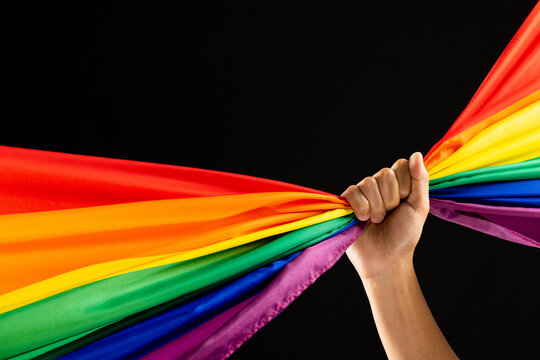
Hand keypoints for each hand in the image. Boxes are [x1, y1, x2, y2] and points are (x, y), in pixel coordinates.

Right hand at [341, 152, 428, 279]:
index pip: (400, 165)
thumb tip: (416, 154)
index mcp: (398, 183)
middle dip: (390, 200)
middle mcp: (379, 185)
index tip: (405, 204)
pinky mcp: (346, 202)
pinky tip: (363, 220)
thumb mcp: (419, 207)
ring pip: (368, 183)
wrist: (386, 259)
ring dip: (376, 207)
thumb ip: (420, 180)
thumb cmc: (404, 235)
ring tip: (377, 221)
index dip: (404, 186)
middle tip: (389, 216)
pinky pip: (352, 192)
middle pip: (384, 174)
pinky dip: (361, 208)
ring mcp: (362, 193)